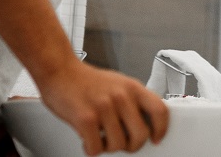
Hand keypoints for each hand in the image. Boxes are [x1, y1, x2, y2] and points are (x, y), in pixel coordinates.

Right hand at [39, 59, 168, 155]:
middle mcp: (121, 96)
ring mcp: (104, 107)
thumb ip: (132, 100)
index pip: (160, 110)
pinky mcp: (86, 119)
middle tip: (123, 143)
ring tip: (101, 137)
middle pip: (141, 134)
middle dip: (132, 145)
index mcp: (132, 87)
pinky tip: (88, 139)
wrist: (59, 70)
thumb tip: (145, 122)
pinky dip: (91, 149)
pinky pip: (96, 148)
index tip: (156, 138)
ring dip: (108, 146)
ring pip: (118, 145)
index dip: (161, 128)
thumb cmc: (86, 80)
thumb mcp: (118, 83)